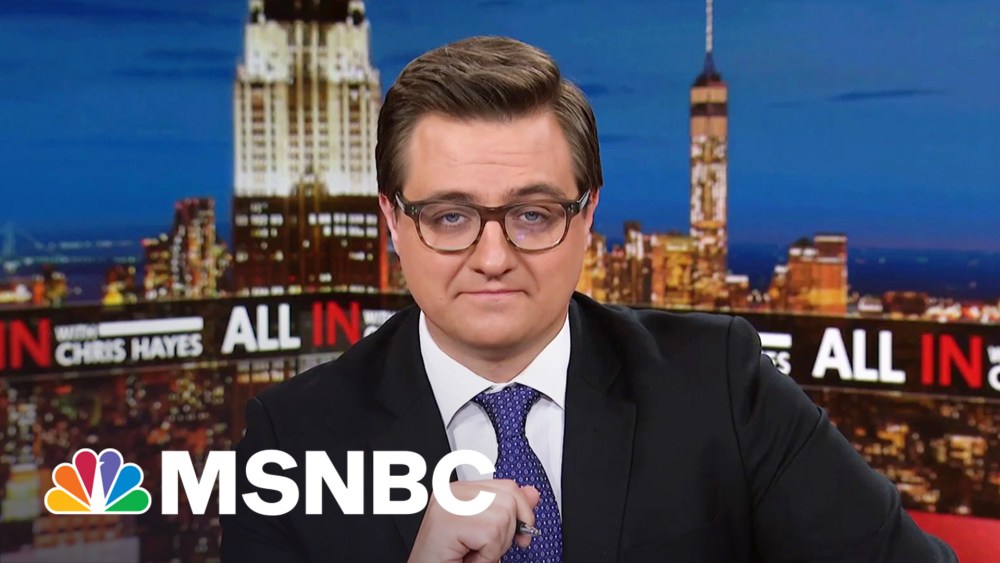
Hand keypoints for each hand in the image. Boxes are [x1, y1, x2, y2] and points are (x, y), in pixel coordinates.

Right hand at [408, 480, 539, 562]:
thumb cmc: (450, 559)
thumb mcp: (488, 534)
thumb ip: (510, 511)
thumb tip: (533, 494)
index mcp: (460, 490)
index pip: (508, 487)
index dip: (520, 513)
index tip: (518, 534)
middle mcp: (451, 491)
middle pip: (509, 499)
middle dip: (507, 532)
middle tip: (485, 548)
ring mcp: (448, 503)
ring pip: (503, 517)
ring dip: (495, 546)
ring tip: (472, 553)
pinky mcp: (449, 521)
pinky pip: (491, 535)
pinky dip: (487, 555)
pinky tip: (468, 558)